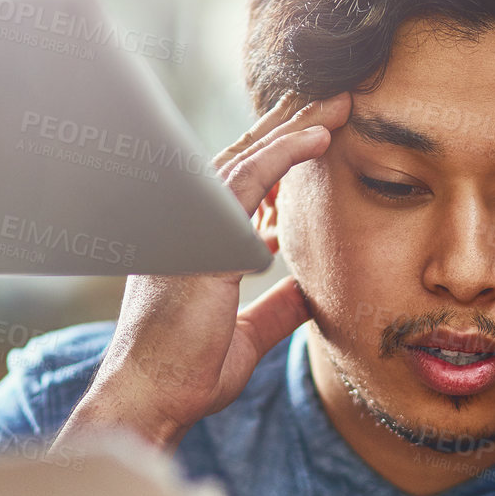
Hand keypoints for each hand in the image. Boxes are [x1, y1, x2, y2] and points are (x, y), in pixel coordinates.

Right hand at [72, 94, 350, 448]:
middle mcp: (189, 222)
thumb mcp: (247, 335)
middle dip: (292, 123)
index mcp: (197, 240)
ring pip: (251, 156)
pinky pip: (250, 179)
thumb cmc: (188, 373)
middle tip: (336, 98)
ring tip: (341, 102)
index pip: (242, 182)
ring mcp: (191, 224)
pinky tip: (320, 137)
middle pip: (246, 156)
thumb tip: (309, 292)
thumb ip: (277, 308)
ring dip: (298, 126)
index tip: (321, 133)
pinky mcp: (203, 235)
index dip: (281, 153)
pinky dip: (286, 153)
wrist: (153, 397)